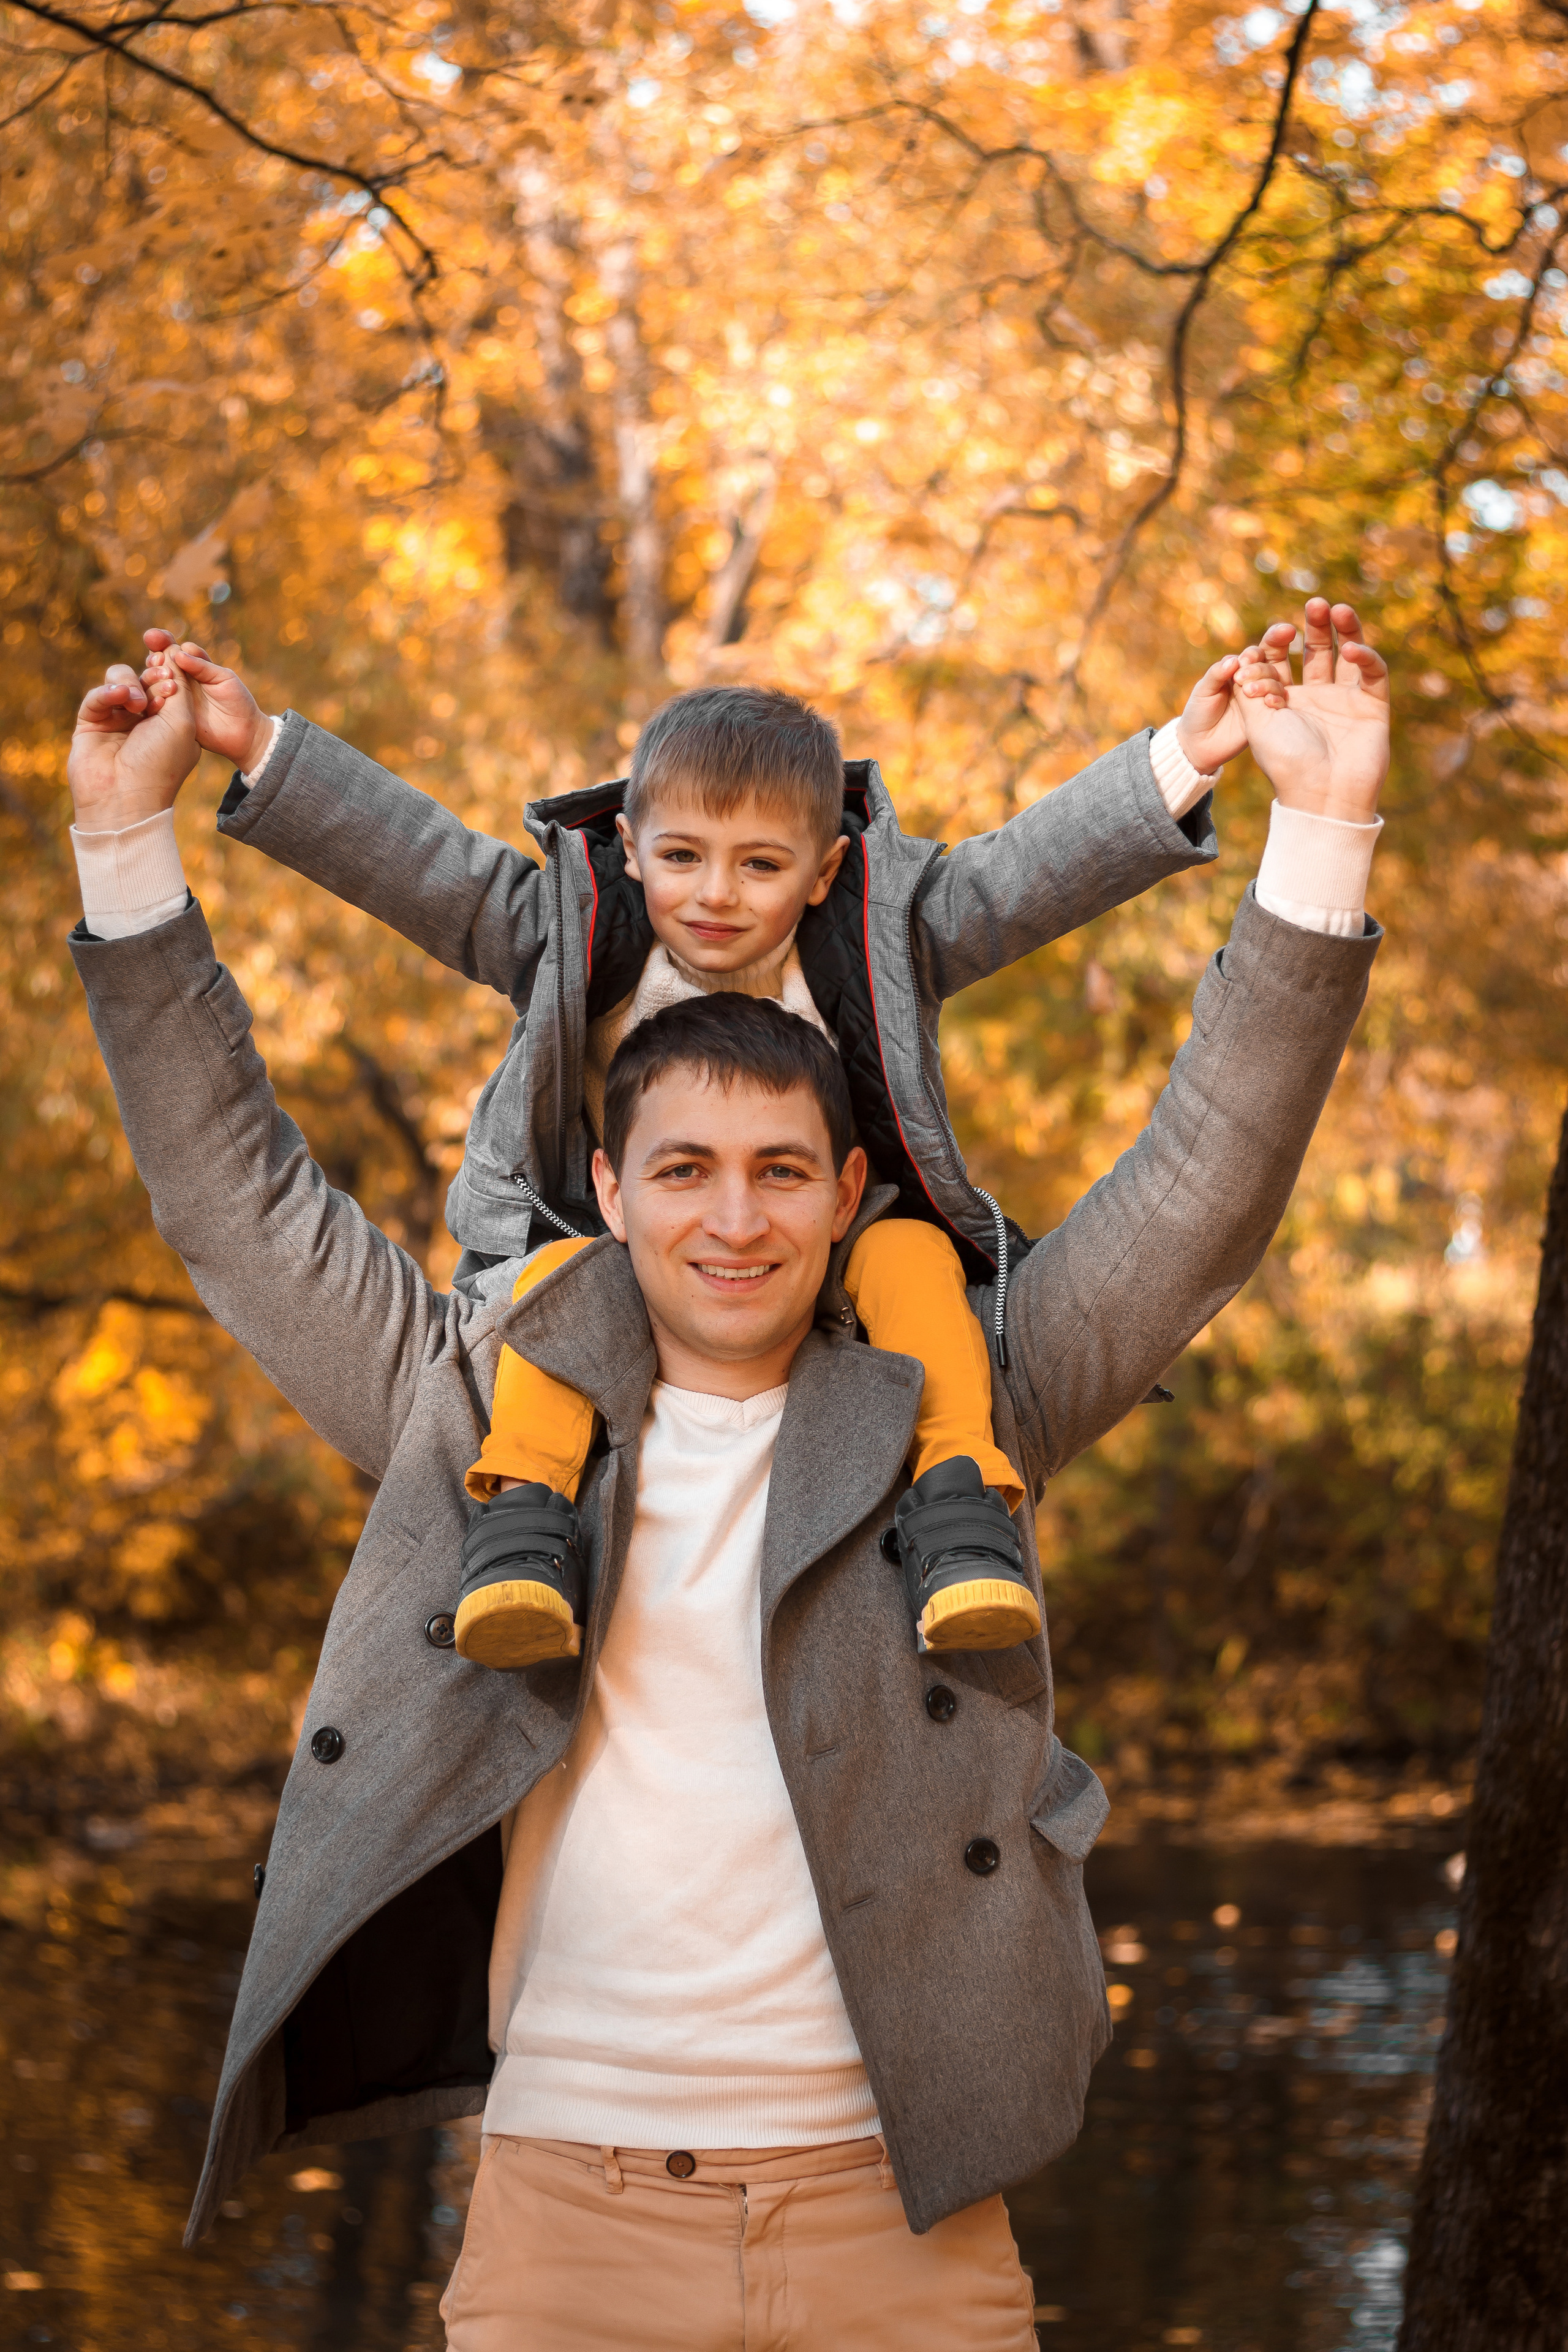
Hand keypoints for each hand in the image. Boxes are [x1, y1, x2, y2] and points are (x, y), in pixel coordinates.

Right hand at [68, 653, 198, 830]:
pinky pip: (97, 695)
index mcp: (173, 722)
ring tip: (137, 702)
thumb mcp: (182, 723)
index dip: (171, 667)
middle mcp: (145, 719)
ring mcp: (117, 719)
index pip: (171, 683)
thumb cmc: (160, 764)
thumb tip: (172, 653)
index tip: (171, 661)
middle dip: (153, 672)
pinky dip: (108, 692)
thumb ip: (179, 687)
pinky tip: (118, 698)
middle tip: (158, 674)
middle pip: (146, 677)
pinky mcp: (92, 722)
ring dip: (131, 683)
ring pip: (120, 680)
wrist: (125, 798)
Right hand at [141, 630, 271, 772]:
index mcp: (191, 666)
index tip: (155, 637)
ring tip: (164, 675)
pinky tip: (160, 696)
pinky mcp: (171, 718)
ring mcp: (172, 700)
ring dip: (153, 676)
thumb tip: (178, 652)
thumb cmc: (238, 702)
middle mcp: (178, 681)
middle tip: (158, 659)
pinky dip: (153, 699)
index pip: (171, 649)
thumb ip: (202, 665)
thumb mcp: (223, 678)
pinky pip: (155, 706)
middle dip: (154, 658)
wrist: (245, 734)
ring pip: (152, 684)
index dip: (161, 641)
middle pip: (157, 664)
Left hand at [1175, 622, 1296, 771]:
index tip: (1256, 651)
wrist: (1199, 745)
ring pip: (1276, 681)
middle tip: (1249, 666)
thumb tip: (1235, 660)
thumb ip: (1217, 674)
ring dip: (1268, 681)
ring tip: (1249, 690)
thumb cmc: (1198, 712)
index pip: (1255, 653)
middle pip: (1271, 662)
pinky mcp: (1268, 716)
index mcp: (1239, 669)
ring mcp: (1263, 698)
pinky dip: (1276, 699)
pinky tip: (1270, 702)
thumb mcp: (1203, 690)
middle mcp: (1255, 681)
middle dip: (1270, 656)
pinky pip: (1278, 703)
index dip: (1261, 648)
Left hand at [1234, 598, 1388, 824]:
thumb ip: (1249, 687)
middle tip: (1313, 603)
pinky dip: (1366, 657)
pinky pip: (1374, 673)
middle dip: (1314, 627)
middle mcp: (1316, 699)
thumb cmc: (1285, 762)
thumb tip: (1244, 656)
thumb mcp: (1257, 722)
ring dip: (1345, 630)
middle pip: (1317, 652)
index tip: (1266, 640)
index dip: (1275, 646)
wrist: (1321, 795)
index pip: (1281, 662)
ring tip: (1337, 608)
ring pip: (1349, 655)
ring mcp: (1346, 701)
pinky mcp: (1373, 707)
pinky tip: (1352, 649)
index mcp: (1285, 703)